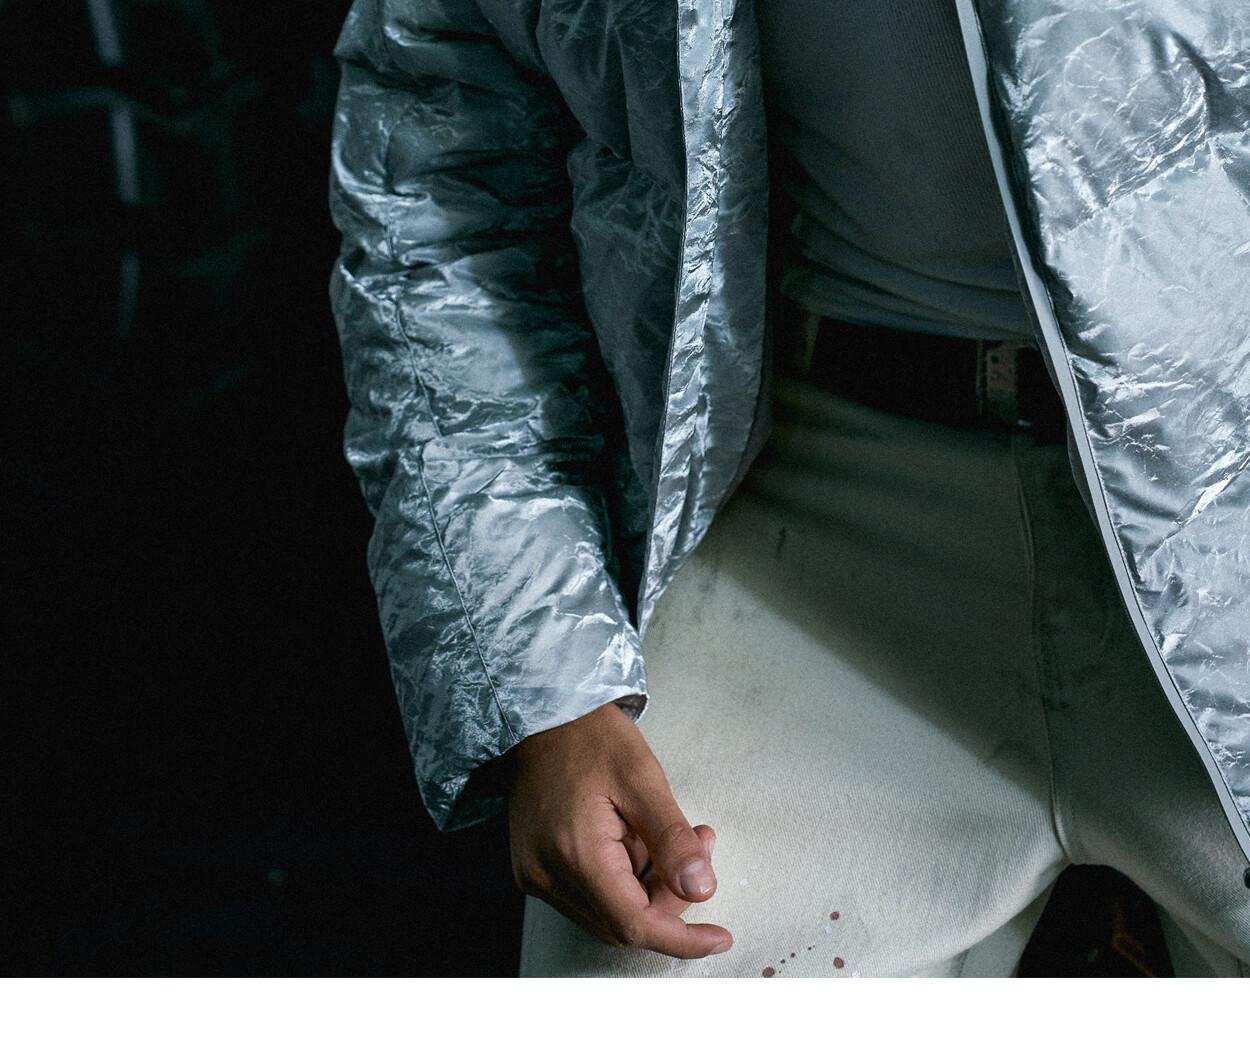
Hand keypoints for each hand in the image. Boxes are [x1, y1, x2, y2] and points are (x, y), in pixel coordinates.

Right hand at [508, 701, 732, 958]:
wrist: (541, 715)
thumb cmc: (589, 736)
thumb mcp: (643, 778)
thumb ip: (673, 840)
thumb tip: (701, 890)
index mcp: (574, 852)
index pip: (633, 924)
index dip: (681, 938)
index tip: (717, 937)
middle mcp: (546, 874)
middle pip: (622, 923)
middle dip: (670, 897)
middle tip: (700, 846)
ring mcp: (535, 874)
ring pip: (607, 911)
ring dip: (649, 887)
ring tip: (671, 833)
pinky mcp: (534, 867)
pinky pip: (589, 894)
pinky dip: (623, 879)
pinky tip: (635, 838)